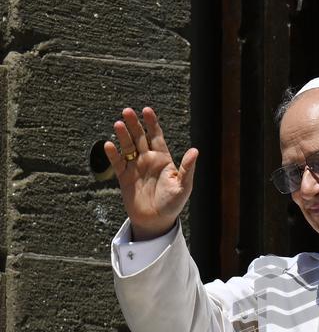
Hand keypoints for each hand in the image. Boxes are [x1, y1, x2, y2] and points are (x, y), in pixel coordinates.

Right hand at [104, 106, 198, 239]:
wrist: (156, 221)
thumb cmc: (173, 204)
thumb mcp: (183, 186)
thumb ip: (187, 168)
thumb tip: (195, 150)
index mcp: (163, 159)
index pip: (156, 136)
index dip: (152, 123)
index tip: (147, 110)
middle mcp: (148, 160)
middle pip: (139, 138)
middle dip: (134, 124)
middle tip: (127, 111)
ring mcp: (135, 168)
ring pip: (127, 147)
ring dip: (123, 136)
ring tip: (118, 124)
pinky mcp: (124, 178)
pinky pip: (117, 163)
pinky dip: (113, 154)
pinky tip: (109, 145)